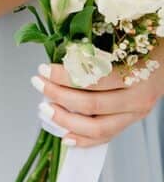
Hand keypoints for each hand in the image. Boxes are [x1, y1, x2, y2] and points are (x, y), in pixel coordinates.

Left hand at [33, 52, 162, 147]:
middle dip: (58, 95)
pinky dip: (84, 140)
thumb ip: (95, 49)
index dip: (64, 76)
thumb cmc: (143, 47)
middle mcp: (138, 98)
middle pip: (91, 105)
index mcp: (137, 74)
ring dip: (66, 121)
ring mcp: (135, 114)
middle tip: (38, 84)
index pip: (93, 79)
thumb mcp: (124, 41)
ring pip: (97, 128)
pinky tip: (65, 137)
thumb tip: (58, 52)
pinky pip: (105, 137)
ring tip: (45, 109)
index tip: (43, 69)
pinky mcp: (130, 123)